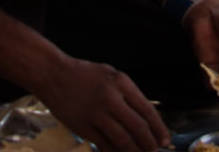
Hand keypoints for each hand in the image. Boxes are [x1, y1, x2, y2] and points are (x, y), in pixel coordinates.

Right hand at [37, 54, 169, 151]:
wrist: (53, 74)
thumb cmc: (84, 74)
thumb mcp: (111, 75)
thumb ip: (128, 94)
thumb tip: (147, 118)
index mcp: (121, 82)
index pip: (147, 110)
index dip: (159, 128)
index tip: (165, 139)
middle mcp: (110, 98)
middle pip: (138, 128)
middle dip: (150, 143)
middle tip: (154, 150)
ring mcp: (95, 113)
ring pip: (123, 140)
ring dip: (135, 151)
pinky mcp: (83, 126)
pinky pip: (104, 145)